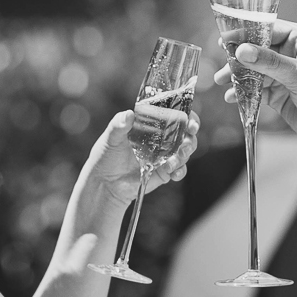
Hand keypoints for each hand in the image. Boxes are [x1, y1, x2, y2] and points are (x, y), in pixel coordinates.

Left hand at [81, 107, 198, 205]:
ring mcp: (165, 155)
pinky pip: (179, 170)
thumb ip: (119, 125)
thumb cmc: (106, 155)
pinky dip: (180, 171)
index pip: (175, 114)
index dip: (187, 116)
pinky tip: (173, 173)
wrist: (105, 182)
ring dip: (185, 154)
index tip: (190, 121)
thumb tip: (129, 114)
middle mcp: (162, 138)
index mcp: (152, 124)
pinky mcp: (164, 172)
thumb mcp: (111, 138)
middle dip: (191, 137)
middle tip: (187, 141)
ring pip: (185, 151)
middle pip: (186, 133)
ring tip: (173, 161)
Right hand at [214, 17, 296, 160]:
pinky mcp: (279, 92)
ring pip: (254, 69)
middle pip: (257, 49)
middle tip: (221, 64)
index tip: (225, 40)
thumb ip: (270, 63)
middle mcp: (291, 53)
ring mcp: (284, 73)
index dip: (246, 33)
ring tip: (222, 82)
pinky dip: (243, 91)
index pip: (269, 29)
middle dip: (238, 57)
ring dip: (238, 75)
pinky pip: (256, 88)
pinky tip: (232, 97)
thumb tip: (242, 50)